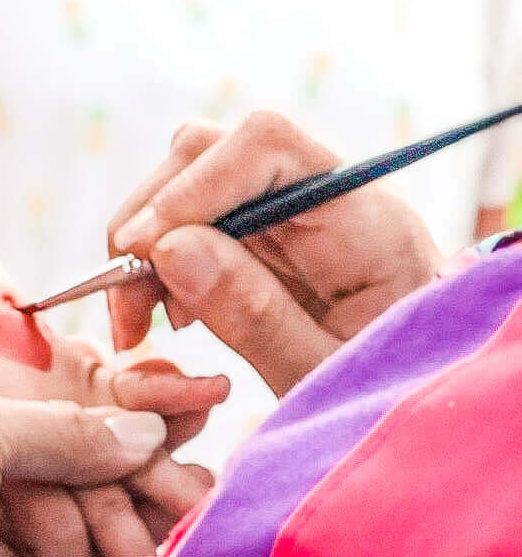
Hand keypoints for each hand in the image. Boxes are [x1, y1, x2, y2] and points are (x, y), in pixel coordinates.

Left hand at [0, 377, 169, 556]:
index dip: (61, 390)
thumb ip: (55, 424)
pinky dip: (113, 543)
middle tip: (186, 433)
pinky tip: (165, 528)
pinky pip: (68, 554)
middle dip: (104, 447)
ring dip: (120, 497)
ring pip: (57, 499)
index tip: (138, 387)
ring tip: (190, 487)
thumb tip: (143, 431)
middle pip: (32, 445)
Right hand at [108, 112, 443, 395]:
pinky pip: (200, 219)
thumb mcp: (322, 377)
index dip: (193, 185)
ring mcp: (295, 211)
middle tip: (125, 300)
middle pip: (214, 151)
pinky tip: (169, 311)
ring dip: (151, 240)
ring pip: (192, 180)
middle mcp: (327, 195)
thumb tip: (169, 249)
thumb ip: (254, 315)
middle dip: (154, 216)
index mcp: (365, 219)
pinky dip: (167, 257)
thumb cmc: (390, 397)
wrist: (431, 414)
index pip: (265, 143)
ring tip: (142, 317)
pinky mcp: (272, 235)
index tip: (144, 251)